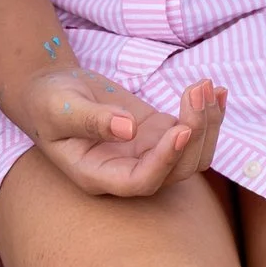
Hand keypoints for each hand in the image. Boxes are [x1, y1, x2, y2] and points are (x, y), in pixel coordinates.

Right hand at [16, 65, 227, 197]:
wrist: (53, 92)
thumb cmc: (49, 102)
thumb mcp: (60, 107)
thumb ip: (91, 120)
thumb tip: (127, 130)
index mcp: (100, 175)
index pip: (141, 181)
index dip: (166, 160)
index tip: (182, 129)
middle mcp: (129, 171)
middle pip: (178, 170)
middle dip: (195, 131)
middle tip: (198, 87)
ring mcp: (148, 154)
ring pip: (193, 154)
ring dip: (208, 123)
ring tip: (206, 85)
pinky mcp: (159, 133)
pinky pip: (193, 133)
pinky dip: (208, 113)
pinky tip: (216, 90)